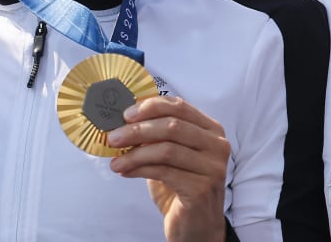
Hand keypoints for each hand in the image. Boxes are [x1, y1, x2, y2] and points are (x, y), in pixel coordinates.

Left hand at [106, 96, 229, 241]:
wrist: (195, 224)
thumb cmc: (179, 184)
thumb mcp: (169, 153)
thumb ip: (156, 134)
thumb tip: (123, 119)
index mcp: (210, 129)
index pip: (178, 107)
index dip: (150, 107)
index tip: (125, 115)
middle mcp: (217, 145)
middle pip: (171, 127)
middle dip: (137, 131)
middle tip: (113, 138)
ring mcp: (213, 167)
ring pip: (166, 149)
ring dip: (134, 154)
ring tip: (115, 161)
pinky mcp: (202, 188)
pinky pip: (164, 171)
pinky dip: (139, 169)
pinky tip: (125, 172)